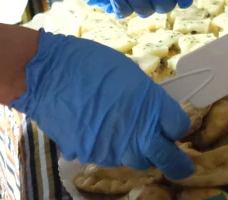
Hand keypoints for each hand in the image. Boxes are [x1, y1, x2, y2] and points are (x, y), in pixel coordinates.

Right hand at [12, 31, 192, 176]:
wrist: (48, 75)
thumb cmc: (91, 64)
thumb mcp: (131, 74)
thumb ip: (147, 99)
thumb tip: (153, 115)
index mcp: (151, 106)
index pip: (179, 127)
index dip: (178, 127)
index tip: (174, 126)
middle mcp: (136, 133)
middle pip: (165, 157)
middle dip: (173, 160)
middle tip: (177, 163)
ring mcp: (112, 149)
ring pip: (134, 160)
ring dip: (136, 152)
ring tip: (127, 135)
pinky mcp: (89, 156)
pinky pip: (107, 157)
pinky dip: (109, 148)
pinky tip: (99, 131)